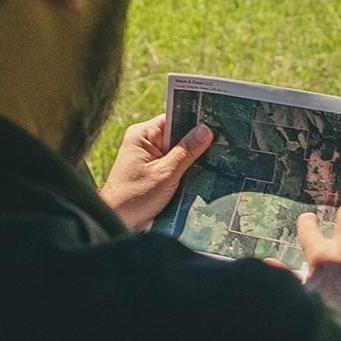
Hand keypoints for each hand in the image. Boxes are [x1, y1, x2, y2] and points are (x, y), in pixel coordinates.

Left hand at [98, 114, 211, 232]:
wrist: (118, 222)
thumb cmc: (135, 197)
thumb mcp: (166, 173)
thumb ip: (186, 151)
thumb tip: (206, 129)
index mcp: (142, 135)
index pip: (174, 118)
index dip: (194, 121)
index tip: (217, 123)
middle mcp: (145, 142)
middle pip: (178, 134)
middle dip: (196, 141)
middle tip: (222, 143)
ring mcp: (149, 157)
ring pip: (178, 151)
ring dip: (192, 157)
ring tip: (217, 158)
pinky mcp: (153, 171)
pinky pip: (174, 164)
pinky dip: (186, 168)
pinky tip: (203, 172)